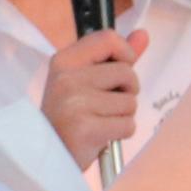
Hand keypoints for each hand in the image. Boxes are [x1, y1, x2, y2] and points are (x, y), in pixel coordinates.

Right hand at [41, 24, 150, 167]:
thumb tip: (143, 34)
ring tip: (101, 120)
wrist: (48, 155)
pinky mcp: (86, 129)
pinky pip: (127, 125)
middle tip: (106, 104)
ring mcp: (75, 104)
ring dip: (123, 115)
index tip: (122, 68)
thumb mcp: (84, 80)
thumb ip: (114, 57)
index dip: (126, 53)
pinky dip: (121, 133)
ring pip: (130, 102)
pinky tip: (102, 135)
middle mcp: (67, 79)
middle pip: (126, 72)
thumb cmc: (69, 115)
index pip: (108, 39)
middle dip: (127, 91)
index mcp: (64, 60)